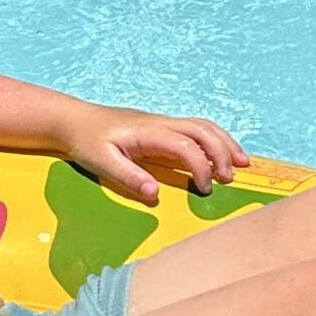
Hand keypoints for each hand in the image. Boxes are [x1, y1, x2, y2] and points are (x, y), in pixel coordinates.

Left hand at [62, 106, 248, 204]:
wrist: (74, 120)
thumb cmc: (86, 141)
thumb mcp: (101, 162)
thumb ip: (128, 177)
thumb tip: (155, 194)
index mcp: (148, 132)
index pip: (186, 145)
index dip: (200, 167)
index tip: (204, 189)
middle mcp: (160, 123)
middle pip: (202, 130)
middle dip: (222, 152)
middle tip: (231, 178)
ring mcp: (162, 123)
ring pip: (202, 126)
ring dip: (224, 143)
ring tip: (242, 163)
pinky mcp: (161, 127)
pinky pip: (195, 129)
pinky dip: (213, 140)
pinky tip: (221, 154)